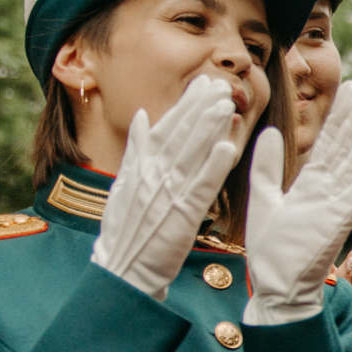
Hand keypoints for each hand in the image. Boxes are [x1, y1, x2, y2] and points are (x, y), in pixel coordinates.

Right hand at [89, 77, 239, 299]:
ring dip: (210, 128)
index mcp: (143, 166)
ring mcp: (168, 194)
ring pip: (192, 154)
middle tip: (221, 84)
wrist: (123, 268)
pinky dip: (214, 167)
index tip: (202, 83)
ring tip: (226, 104)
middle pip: (181, 135)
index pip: (167, 128)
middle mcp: (154, 175)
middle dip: (201, 108)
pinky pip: (201, 187)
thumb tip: (143, 117)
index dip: (186, 105)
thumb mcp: (125, 183)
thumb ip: (137, 149)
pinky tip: (228, 147)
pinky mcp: (182, 216)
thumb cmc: (126, 229)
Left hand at [243, 81, 351, 324]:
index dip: (340, 116)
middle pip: (347, 148)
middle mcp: (327, 192)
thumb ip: (267, 166)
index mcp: (310, 186)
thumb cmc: (270, 251)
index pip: (328, 143)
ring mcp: (334, 207)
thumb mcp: (263, 198)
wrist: (274, 288)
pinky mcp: (335, 225)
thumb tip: (271, 131)